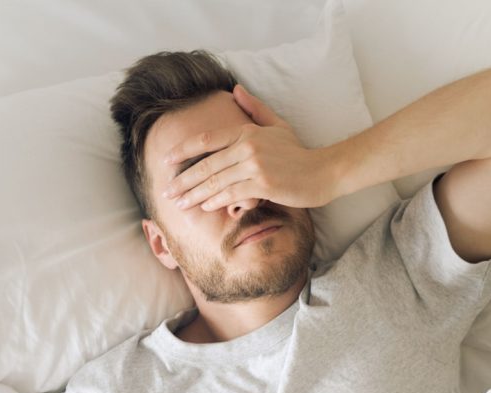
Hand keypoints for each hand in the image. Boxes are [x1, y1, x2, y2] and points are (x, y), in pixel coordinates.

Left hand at [162, 84, 336, 211]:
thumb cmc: (298, 152)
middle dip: (183, 180)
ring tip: (179, 204)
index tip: (166, 160)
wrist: (323, 171)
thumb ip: (254, 108)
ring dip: (194, 195)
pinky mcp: (263, 185)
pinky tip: (204, 206)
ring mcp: (255, 166)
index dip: (183, 150)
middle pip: (206, 165)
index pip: (206, 140)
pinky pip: (232, 194)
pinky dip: (216, 201)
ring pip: (215, 182)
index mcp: (247, 132)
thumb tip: (235, 89)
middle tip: (167, 191)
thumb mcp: (277, 125)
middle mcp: (247, 146)